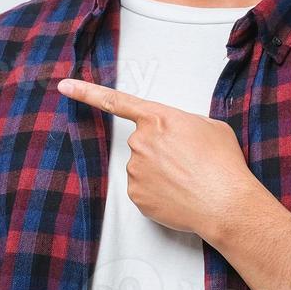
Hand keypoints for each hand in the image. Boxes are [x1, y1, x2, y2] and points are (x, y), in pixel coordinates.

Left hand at [56, 77, 258, 237]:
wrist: (226, 203)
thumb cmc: (223, 164)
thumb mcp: (209, 127)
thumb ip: (183, 123)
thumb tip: (175, 135)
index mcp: (158, 118)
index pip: (115, 101)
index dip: (86, 92)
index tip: (64, 86)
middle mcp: (140, 142)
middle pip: (143, 143)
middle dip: (162, 151)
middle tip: (189, 163)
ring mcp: (135, 170)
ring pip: (143, 168)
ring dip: (162, 173)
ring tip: (189, 181)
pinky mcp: (136, 196)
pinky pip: (144, 190)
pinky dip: (159, 193)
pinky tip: (179, 195)